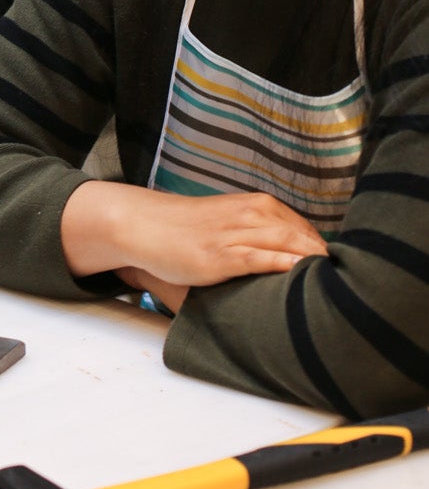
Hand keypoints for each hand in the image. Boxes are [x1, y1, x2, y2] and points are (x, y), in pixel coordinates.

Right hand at [62, 180, 327, 289]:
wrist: (143, 225)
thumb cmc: (184, 229)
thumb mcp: (225, 224)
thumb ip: (254, 236)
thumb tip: (282, 260)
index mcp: (255, 206)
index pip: (303, 227)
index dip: (321, 248)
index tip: (337, 269)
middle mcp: (249, 215)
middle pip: (302, 234)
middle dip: (325, 256)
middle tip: (344, 281)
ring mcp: (235, 235)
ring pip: (287, 242)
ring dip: (312, 259)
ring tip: (333, 282)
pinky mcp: (221, 255)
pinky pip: (261, 257)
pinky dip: (285, 263)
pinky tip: (301, 272)